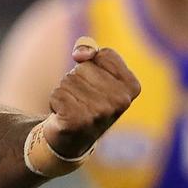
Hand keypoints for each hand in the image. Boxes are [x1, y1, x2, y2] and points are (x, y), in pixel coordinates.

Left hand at [43, 38, 140, 157]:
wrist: (74, 136)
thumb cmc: (86, 98)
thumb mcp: (95, 72)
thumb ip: (90, 51)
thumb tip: (80, 54)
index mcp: (132, 86)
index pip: (103, 54)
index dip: (90, 64)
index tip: (94, 83)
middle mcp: (121, 101)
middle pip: (83, 68)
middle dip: (76, 79)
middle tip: (82, 98)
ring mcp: (101, 112)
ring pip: (68, 80)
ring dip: (65, 91)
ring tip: (74, 106)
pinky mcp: (78, 121)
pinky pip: (57, 94)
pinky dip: (55, 101)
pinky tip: (64, 115)